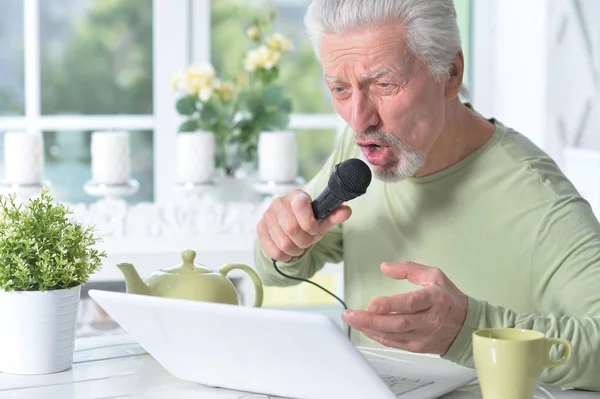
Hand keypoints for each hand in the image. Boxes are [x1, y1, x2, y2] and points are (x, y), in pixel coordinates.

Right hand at [256, 189, 351, 261]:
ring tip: (298, 246)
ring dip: (295, 250)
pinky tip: (288, 250)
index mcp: (296, 196)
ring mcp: (267, 216)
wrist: (288, 228)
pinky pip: (274, 251)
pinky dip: (285, 256)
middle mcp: (279, 202)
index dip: (310, 223)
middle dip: (304, 241)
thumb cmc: (306, 222)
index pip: (301, 205)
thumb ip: (334, 215)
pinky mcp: (260, 229)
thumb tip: (346, 211)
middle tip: (307, 241)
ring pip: (283, 243)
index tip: (314, 229)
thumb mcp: (322, 220)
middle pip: (292, 228)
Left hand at [341, 262, 467, 354]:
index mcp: (434, 299)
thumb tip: (385, 267)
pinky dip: (377, 336)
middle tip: (350, 314)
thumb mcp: (434, 275)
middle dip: (370, 320)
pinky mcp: (417, 347)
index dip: (390, 305)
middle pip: (398, 323)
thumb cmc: (448, 299)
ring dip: (369, 328)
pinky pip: (394, 343)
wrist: (466, 326)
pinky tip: (364, 329)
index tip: (371, 303)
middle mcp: (429, 320)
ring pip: (393, 336)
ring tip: (352, 320)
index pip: (410, 303)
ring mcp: (423, 336)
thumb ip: (408, 269)